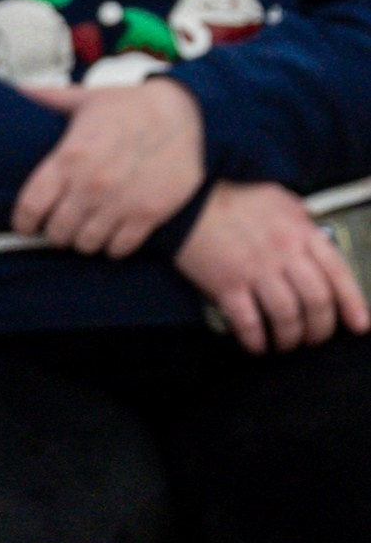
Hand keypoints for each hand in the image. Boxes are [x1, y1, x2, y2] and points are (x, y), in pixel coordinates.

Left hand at [11, 77, 204, 257]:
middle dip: (55, 231)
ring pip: (86, 245)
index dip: (23, 221)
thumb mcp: (85, 99)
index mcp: (70, 157)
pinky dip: (113, 245)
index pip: (30, 206)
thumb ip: (47, 99)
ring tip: (87, 227)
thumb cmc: (131, 106)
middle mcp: (91, 184)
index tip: (26, 224)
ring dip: (83, 240)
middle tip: (61, 224)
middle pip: (57, 232)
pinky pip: (119, 248)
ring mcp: (121, 202)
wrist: (188, 113)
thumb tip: (16, 90)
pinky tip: (113, 231)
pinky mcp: (149, 214)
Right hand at [174, 180, 370, 353]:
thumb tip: (317, 245)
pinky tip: (258, 345)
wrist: (188, 197)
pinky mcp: (227, 284)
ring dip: (290, 337)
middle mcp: (283, 253)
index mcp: (301, 231)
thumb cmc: (233, 197)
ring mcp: (255, 270)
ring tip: (287, 343)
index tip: (359, 324)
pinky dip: (256, 339)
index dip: (352, 304)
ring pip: (287, 316)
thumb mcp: (281, 200)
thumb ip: (303, 223)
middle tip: (316, 338)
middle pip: (316, 301)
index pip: (338, 273)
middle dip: (321, 328)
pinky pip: (248, 322)